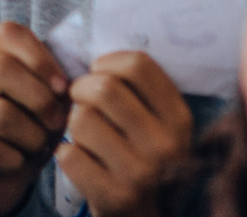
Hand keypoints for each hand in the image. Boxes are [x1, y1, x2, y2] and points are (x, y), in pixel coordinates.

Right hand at [0, 22, 69, 216]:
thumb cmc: (21, 135)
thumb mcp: (41, 106)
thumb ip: (53, 87)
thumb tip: (69, 84)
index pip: (8, 33)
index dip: (41, 57)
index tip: (64, 87)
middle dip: (40, 98)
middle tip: (58, 123)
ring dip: (32, 135)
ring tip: (39, 146)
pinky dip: (15, 159)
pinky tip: (18, 162)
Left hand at [58, 51, 193, 216]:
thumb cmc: (141, 157)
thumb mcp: (157, 124)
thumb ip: (139, 89)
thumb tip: (97, 49)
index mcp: (180, 119)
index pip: (137, 65)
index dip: (107, 63)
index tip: (99, 74)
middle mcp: (167, 146)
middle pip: (103, 88)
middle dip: (81, 90)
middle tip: (81, 101)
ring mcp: (142, 174)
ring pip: (81, 119)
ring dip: (73, 124)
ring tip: (85, 136)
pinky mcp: (115, 197)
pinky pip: (68, 154)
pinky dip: (66, 154)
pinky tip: (81, 161)